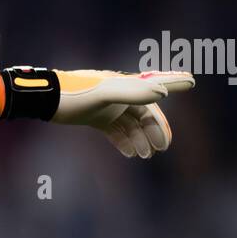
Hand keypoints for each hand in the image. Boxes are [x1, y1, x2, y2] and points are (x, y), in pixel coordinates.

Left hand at [52, 69, 194, 157]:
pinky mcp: (95, 117)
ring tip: (146, 156)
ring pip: (130, 123)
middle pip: (144, 112)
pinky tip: (129, 154)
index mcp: (124, 84)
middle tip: (162, 148)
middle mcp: (118, 94)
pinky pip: (114, 130)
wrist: (44, 100)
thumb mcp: (104, 94)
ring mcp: (107, 106)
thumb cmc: (74, 95)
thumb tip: (162, 94)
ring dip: (139, 138)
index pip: (154, 85)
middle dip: (154, 129)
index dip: (173, 83)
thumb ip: (132, 92)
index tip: (192, 81)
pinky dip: (123, 141)